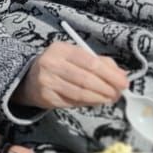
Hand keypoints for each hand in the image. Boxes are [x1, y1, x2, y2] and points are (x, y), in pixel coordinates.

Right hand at [13, 40, 128, 109]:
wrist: (29, 79)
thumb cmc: (59, 66)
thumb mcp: (76, 57)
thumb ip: (100, 63)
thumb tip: (122, 75)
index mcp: (61, 49)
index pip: (90, 62)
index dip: (109, 74)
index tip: (123, 82)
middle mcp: (51, 63)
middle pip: (86, 79)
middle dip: (107, 88)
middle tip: (118, 94)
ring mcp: (47, 81)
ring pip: (80, 93)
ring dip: (99, 98)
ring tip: (110, 99)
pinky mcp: (46, 97)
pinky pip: (72, 102)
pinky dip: (88, 103)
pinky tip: (96, 102)